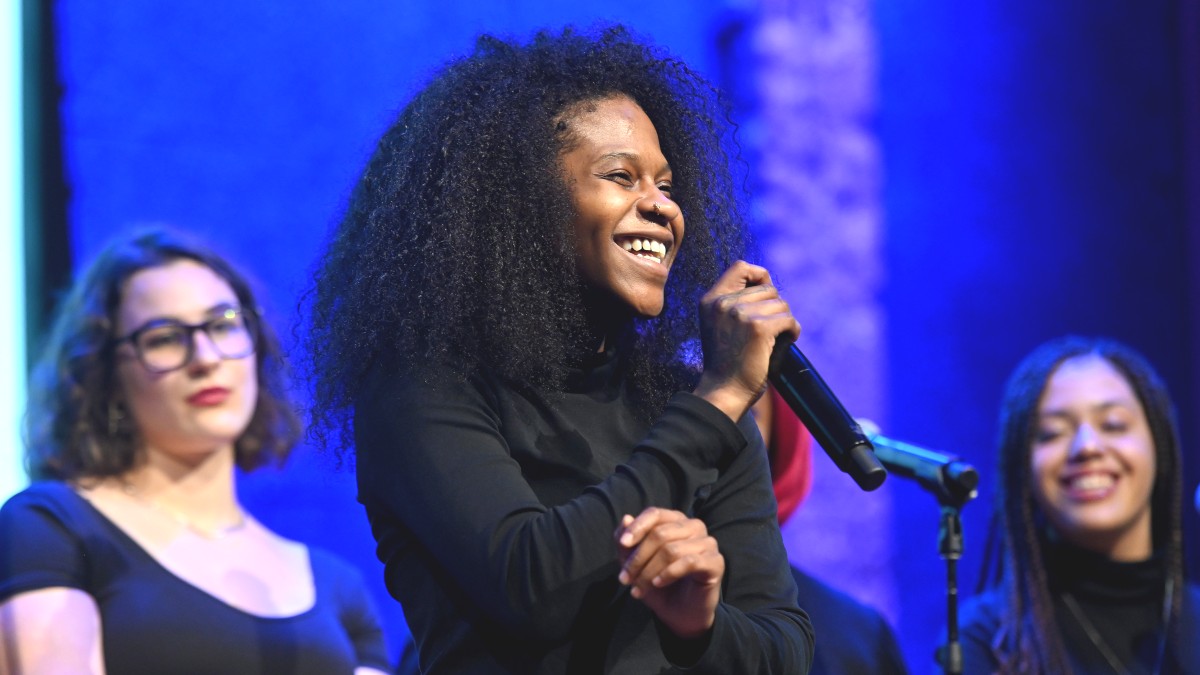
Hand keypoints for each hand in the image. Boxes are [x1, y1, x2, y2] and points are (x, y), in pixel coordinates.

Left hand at [614, 507, 723, 639]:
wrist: (680, 613)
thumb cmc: (658, 582)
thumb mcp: (635, 563)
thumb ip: (627, 541)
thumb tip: (626, 519)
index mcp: (676, 520)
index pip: (655, 514)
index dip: (637, 528)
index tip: (623, 544)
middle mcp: (694, 526)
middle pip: (660, 534)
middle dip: (638, 558)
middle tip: (625, 579)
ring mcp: (708, 543)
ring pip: (671, 550)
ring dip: (649, 571)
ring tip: (638, 588)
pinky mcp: (716, 562)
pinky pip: (689, 562)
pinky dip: (669, 574)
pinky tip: (658, 584)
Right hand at [693, 261, 800, 420]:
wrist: (724, 391)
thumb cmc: (726, 363)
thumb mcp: (720, 325)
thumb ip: (733, 304)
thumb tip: (768, 284)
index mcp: (710, 300)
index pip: (740, 267)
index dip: (759, 276)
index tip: (766, 295)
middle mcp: (722, 303)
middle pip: (767, 288)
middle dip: (775, 307)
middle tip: (772, 328)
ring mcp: (739, 313)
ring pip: (780, 304)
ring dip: (784, 320)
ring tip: (778, 337)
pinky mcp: (758, 328)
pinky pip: (787, 319)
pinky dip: (792, 330)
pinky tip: (787, 340)